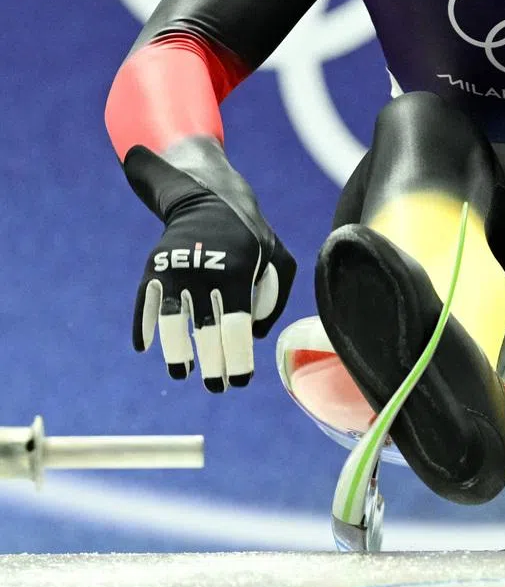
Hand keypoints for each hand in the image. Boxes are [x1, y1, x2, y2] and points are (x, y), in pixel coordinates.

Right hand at [133, 189, 294, 391]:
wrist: (208, 199)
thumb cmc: (251, 237)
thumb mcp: (279, 258)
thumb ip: (277, 298)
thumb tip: (255, 337)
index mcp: (238, 273)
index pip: (236, 327)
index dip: (237, 359)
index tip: (240, 381)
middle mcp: (204, 273)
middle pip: (204, 332)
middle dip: (212, 365)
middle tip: (218, 387)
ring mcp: (174, 270)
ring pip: (170, 324)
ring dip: (175, 354)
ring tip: (182, 373)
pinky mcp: (152, 268)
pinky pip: (144, 305)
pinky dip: (143, 327)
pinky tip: (145, 347)